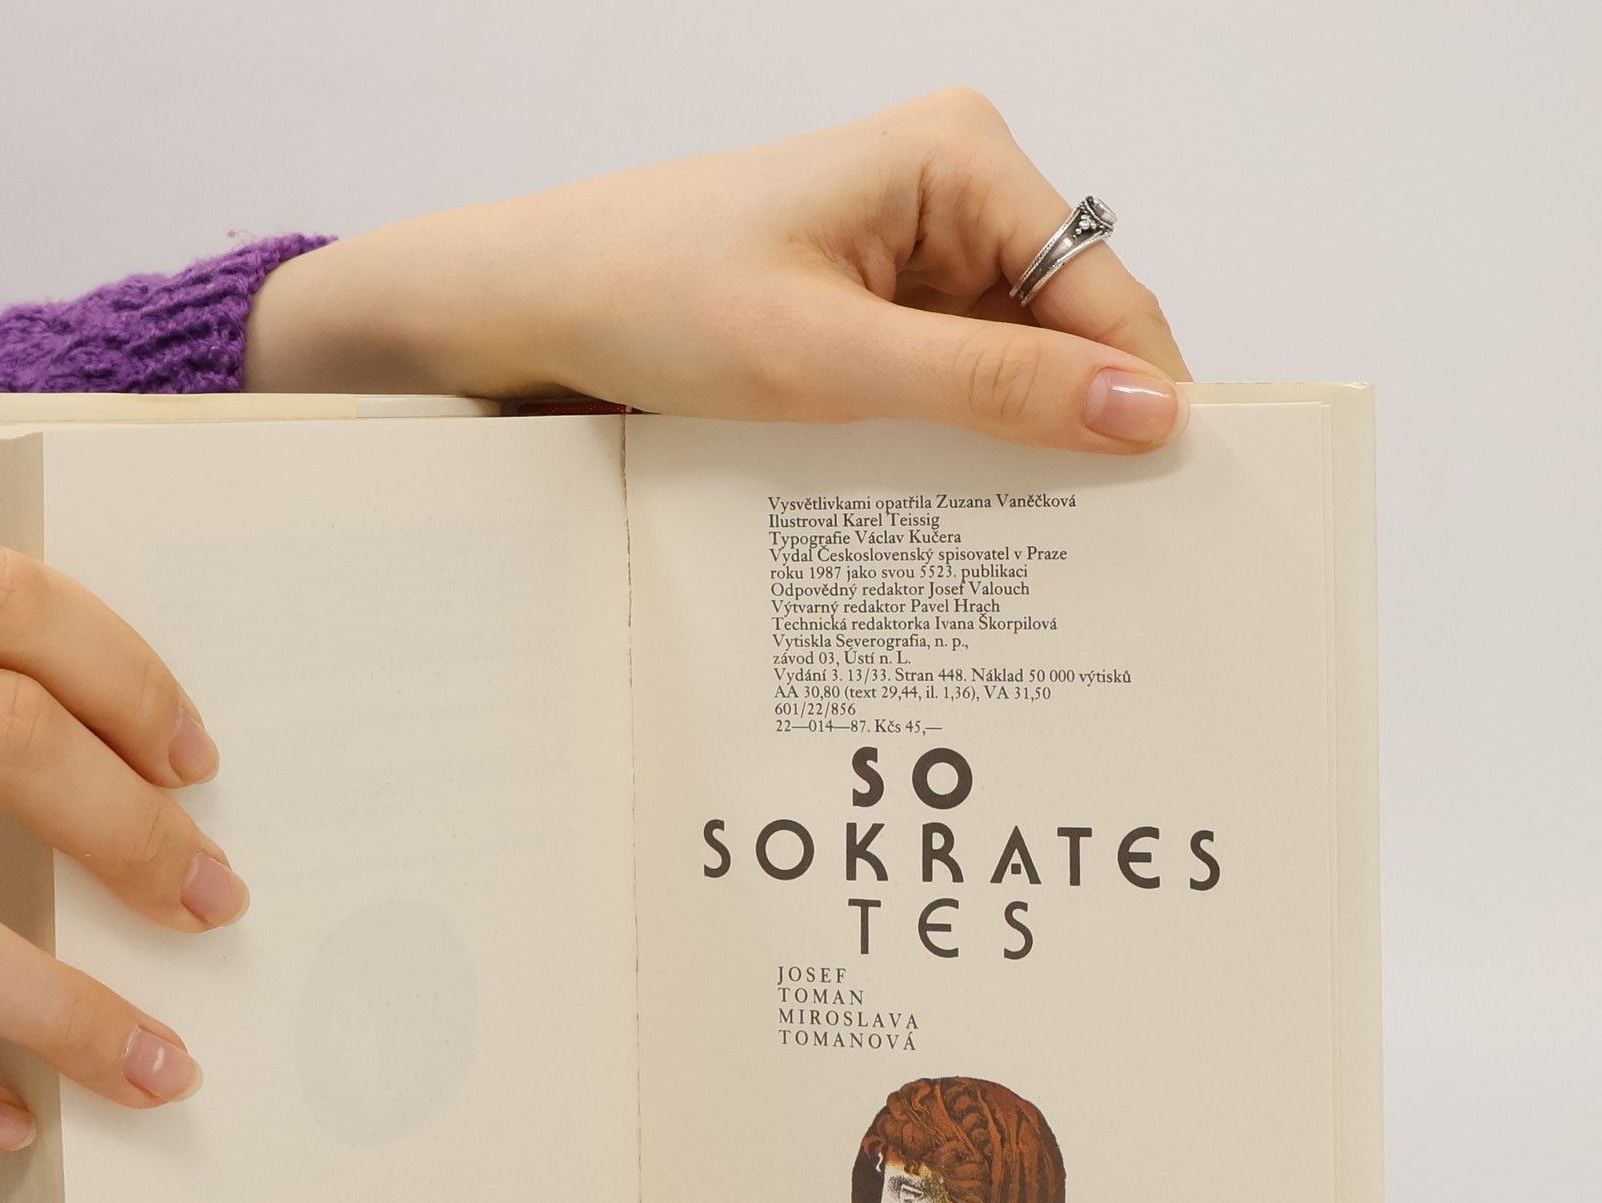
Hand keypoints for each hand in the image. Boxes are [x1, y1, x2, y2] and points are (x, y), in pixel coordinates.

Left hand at [246, 89, 1191, 453]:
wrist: (527, 307)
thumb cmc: (652, 296)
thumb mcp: (832, 360)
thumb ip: (991, 390)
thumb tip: (1143, 415)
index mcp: (959, 159)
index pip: (1101, 290)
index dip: (1138, 395)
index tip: (1169, 501)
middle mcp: (948, 193)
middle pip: (1062, 330)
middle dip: (1072, 428)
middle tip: (1096, 549)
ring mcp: (906, 253)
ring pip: (1004, 367)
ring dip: (1006, 448)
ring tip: (1021, 545)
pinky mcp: (866, 308)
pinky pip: (943, 383)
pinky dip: (949, 445)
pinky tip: (947, 510)